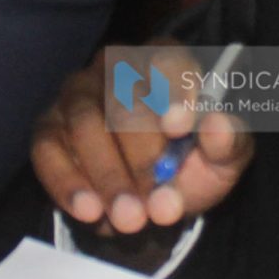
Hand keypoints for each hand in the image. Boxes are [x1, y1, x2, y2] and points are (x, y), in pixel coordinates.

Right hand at [30, 43, 254, 235]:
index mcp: (165, 59)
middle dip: (143, 156)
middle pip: (123, 97)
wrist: (153, 196)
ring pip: (85, 123)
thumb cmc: (191, 164)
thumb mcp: (224, 159)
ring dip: (109, 176)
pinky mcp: (48, 127)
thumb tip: (218, 124)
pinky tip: (89, 212)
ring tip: (130, 219)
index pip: (166, 59)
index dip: (173, 90)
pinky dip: (67, 183)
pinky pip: (48, 148)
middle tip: (161, 204)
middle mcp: (115, 66)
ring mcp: (77, 94)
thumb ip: (230, 142)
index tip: (180, 127)